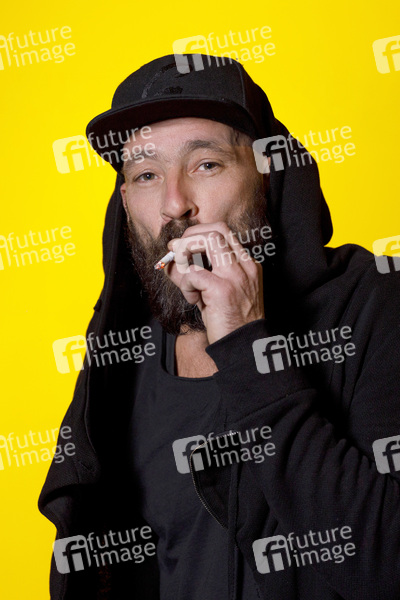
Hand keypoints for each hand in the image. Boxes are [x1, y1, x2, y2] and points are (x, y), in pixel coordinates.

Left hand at [165, 222, 264, 344]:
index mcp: (247, 264)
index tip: (182, 247)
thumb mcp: (217, 293)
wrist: (243, 348)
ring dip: (186, 252)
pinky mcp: (223, 290)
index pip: (223, 232)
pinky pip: (193, 273)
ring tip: (184, 275)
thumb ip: (199, 274)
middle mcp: (245, 266)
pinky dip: (185, 284)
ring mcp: (236, 276)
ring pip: (208, 240)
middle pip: (216, 229)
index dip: (198, 234)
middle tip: (176, 252)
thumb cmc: (229, 322)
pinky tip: (193, 299)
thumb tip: (172, 261)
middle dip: (190, 236)